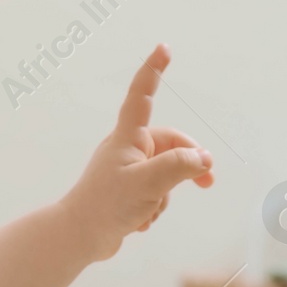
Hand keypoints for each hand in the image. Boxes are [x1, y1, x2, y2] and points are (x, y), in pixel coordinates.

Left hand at [61, 43, 214, 260]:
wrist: (79, 238)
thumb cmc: (107, 205)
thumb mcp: (150, 182)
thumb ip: (180, 165)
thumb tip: (203, 159)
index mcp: (127, 137)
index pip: (142, 96)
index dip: (153, 71)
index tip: (163, 48)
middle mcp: (126, 149)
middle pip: (170, 145)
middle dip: (189, 164)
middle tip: (207, 181)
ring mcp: (126, 171)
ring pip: (165, 174)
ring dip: (164, 195)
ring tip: (146, 210)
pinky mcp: (126, 193)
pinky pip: (154, 194)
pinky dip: (153, 207)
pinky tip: (138, 221)